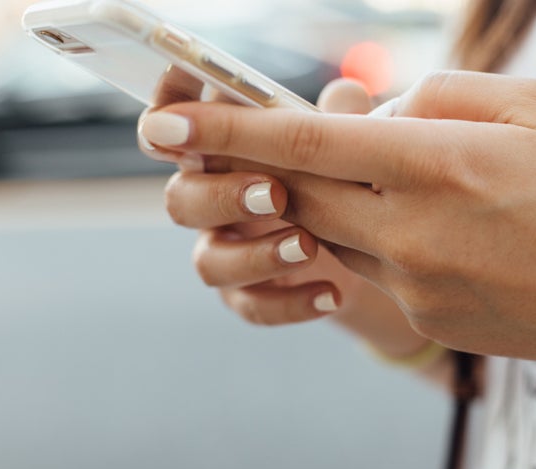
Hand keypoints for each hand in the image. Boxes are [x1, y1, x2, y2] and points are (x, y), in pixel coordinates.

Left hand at [138, 71, 535, 361]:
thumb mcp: (530, 105)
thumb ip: (437, 94)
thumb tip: (369, 111)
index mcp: (437, 163)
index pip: (305, 142)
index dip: (228, 130)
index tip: (164, 124)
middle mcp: (411, 228)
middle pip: (298, 192)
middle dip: (264, 167)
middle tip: (251, 146)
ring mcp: (413, 282)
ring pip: (330, 232)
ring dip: (332, 201)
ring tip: (393, 181)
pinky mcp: (423, 315)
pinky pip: (372, 268)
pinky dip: (378, 238)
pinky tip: (436, 230)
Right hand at [141, 77, 377, 324]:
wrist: (368, 250)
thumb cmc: (340, 176)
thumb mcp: (346, 144)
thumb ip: (339, 119)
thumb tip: (347, 94)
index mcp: (221, 150)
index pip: (174, 127)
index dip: (166, 115)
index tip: (180, 113)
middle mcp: (210, 199)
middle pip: (180, 199)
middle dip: (223, 195)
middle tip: (276, 193)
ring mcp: (225, 250)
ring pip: (209, 262)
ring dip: (256, 255)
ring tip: (309, 247)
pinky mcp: (247, 295)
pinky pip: (251, 306)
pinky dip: (291, 302)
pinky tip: (332, 294)